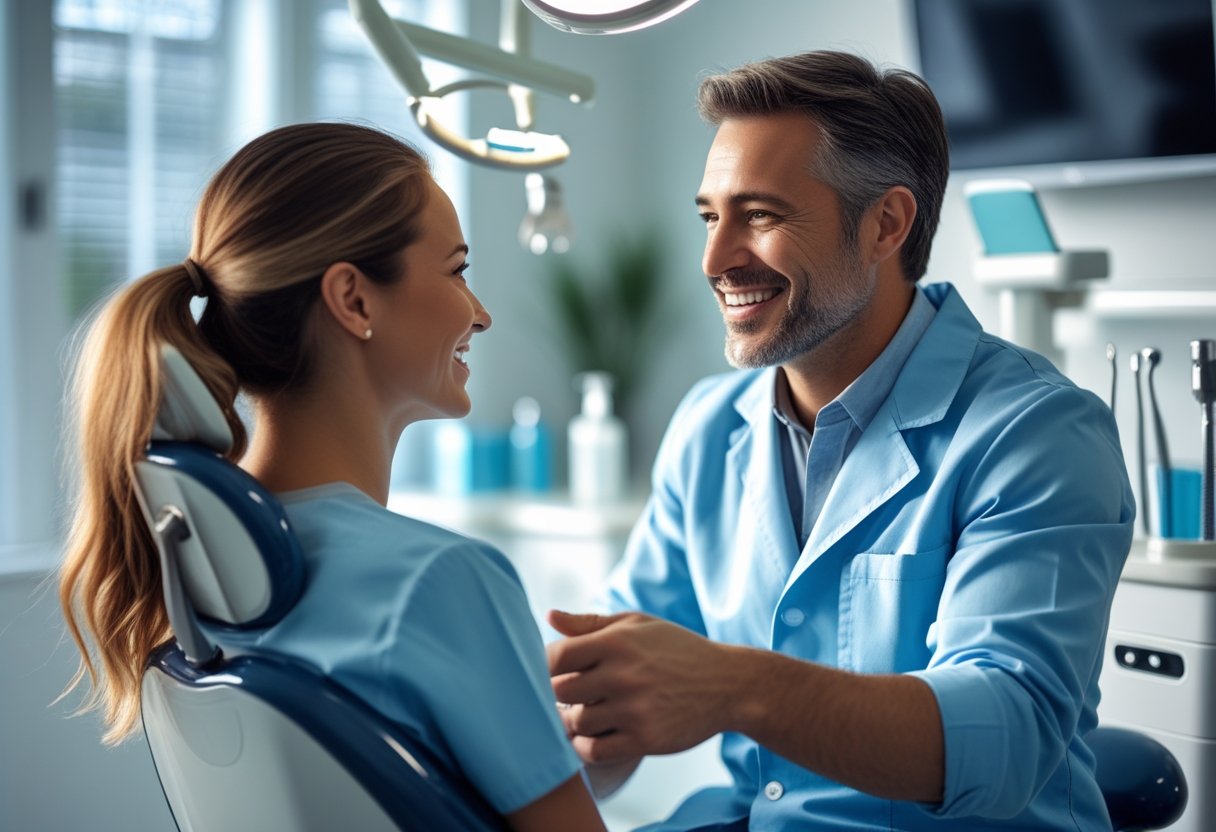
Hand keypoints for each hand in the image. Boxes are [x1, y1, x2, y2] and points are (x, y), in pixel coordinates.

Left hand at [546, 610, 737, 763]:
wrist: (727, 684)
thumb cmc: (676, 650)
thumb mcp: (637, 624)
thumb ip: (590, 623)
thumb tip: (548, 617)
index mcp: (618, 641)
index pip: (557, 656)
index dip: (544, 665)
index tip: (552, 671)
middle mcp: (623, 675)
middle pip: (559, 692)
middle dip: (557, 694)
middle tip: (567, 695)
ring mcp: (634, 710)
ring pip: (575, 723)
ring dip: (573, 721)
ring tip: (584, 713)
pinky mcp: (645, 740)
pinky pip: (594, 751)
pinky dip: (585, 747)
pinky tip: (593, 736)